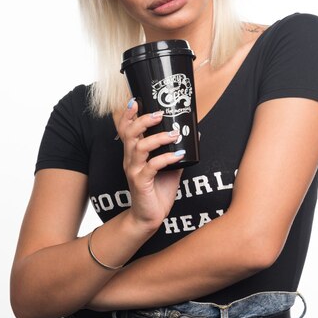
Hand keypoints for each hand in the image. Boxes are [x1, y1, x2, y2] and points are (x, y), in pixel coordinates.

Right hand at [115, 100, 183, 234]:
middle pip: (129, 134)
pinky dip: (166, 158)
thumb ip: (175, 152)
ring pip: (139, 148)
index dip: (128, 114)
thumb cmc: (157, 191)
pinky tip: (178, 156)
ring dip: (157, 138)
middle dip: (143, 120)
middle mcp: (130, 159)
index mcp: (134, 153)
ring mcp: (134, 171)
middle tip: (160, 114)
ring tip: (173, 134)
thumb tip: (192, 138)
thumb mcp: (169, 168)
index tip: (136, 100)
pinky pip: (151, 167)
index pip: (125, 129)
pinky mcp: (140, 182)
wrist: (149, 216)